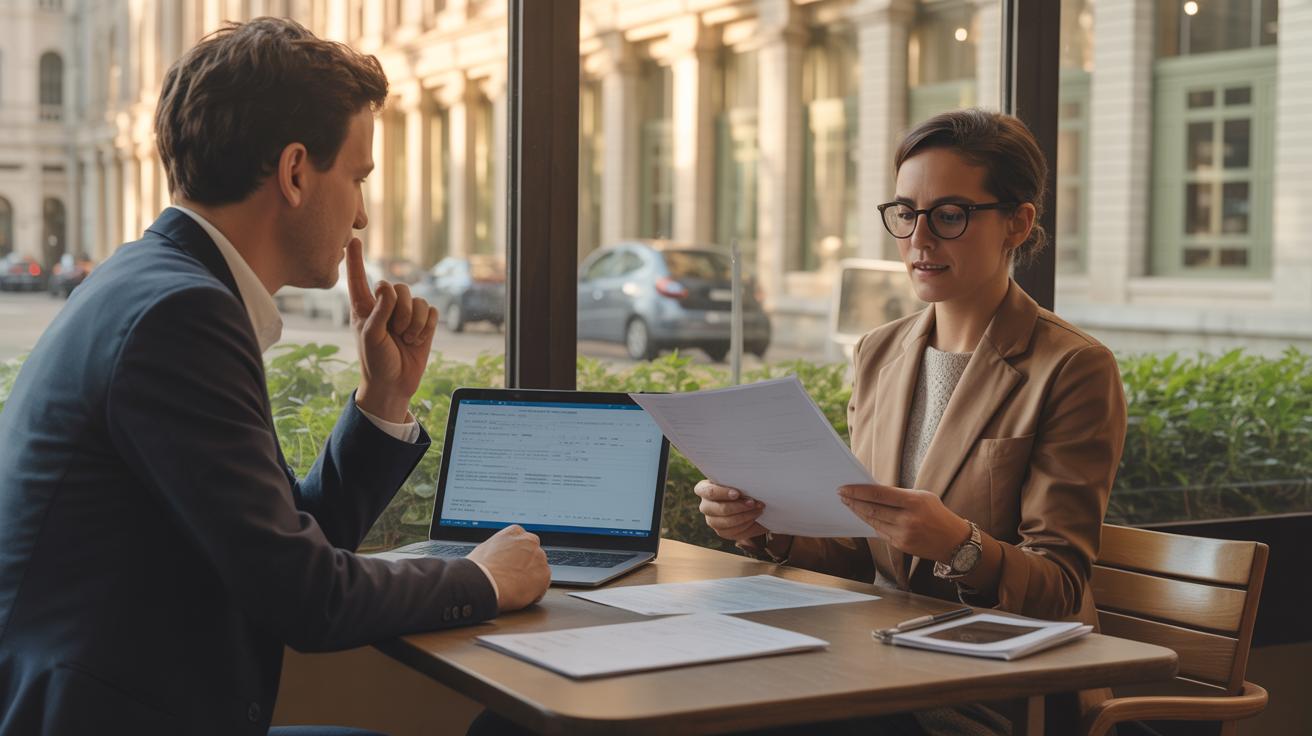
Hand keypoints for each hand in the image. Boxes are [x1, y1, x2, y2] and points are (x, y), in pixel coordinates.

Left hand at [346, 238, 436, 421]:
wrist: (394, 384)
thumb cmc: (375, 361)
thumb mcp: (371, 336)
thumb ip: (379, 310)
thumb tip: (388, 287)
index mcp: (364, 307)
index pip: (359, 278)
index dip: (356, 260)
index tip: (353, 239)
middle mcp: (385, 306)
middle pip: (398, 287)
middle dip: (401, 311)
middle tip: (395, 332)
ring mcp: (406, 314)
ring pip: (417, 300)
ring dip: (414, 322)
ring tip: (405, 339)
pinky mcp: (424, 323)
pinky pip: (432, 311)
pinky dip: (426, 327)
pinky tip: (417, 340)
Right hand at [466, 524, 550, 611]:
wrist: (483, 584)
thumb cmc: (479, 569)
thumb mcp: (484, 549)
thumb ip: (498, 549)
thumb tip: (497, 556)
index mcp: (514, 532)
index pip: (523, 539)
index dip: (518, 553)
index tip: (514, 562)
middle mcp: (530, 542)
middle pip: (534, 553)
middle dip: (527, 564)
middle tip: (515, 576)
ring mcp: (539, 558)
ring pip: (539, 569)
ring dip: (531, 577)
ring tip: (515, 588)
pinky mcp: (545, 575)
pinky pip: (542, 585)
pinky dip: (535, 592)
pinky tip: (521, 596)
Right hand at [693, 480, 766, 541]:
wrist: (748, 503)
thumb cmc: (741, 487)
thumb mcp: (739, 482)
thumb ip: (739, 482)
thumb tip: (749, 485)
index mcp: (704, 489)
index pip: (708, 491)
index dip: (722, 493)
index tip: (737, 494)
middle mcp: (705, 506)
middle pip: (718, 509)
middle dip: (738, 506)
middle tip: (752, 503)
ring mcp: (712, 520)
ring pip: (726, 522)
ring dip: (744, 516)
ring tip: (757, 509)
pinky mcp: (721, 531)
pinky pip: (732, 531)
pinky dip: (746, 525)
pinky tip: (754, 518)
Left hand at [837, 484, 970, 561]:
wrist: (954, 541)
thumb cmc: (937, 514)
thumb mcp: (922, 496)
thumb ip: (899, 495)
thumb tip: (872, 492)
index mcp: (913, 501)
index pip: (879, 494)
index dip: (858, 491)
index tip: (845, 487)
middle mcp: (907, 519)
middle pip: (872, 509)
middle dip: (853, 501)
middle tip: (841, 495)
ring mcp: (903, 534)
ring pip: (873, 521)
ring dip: (858, 512)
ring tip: (848, 504)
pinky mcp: (901, 545)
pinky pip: (880, 532)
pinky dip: (870, 523)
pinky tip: (862, 516)